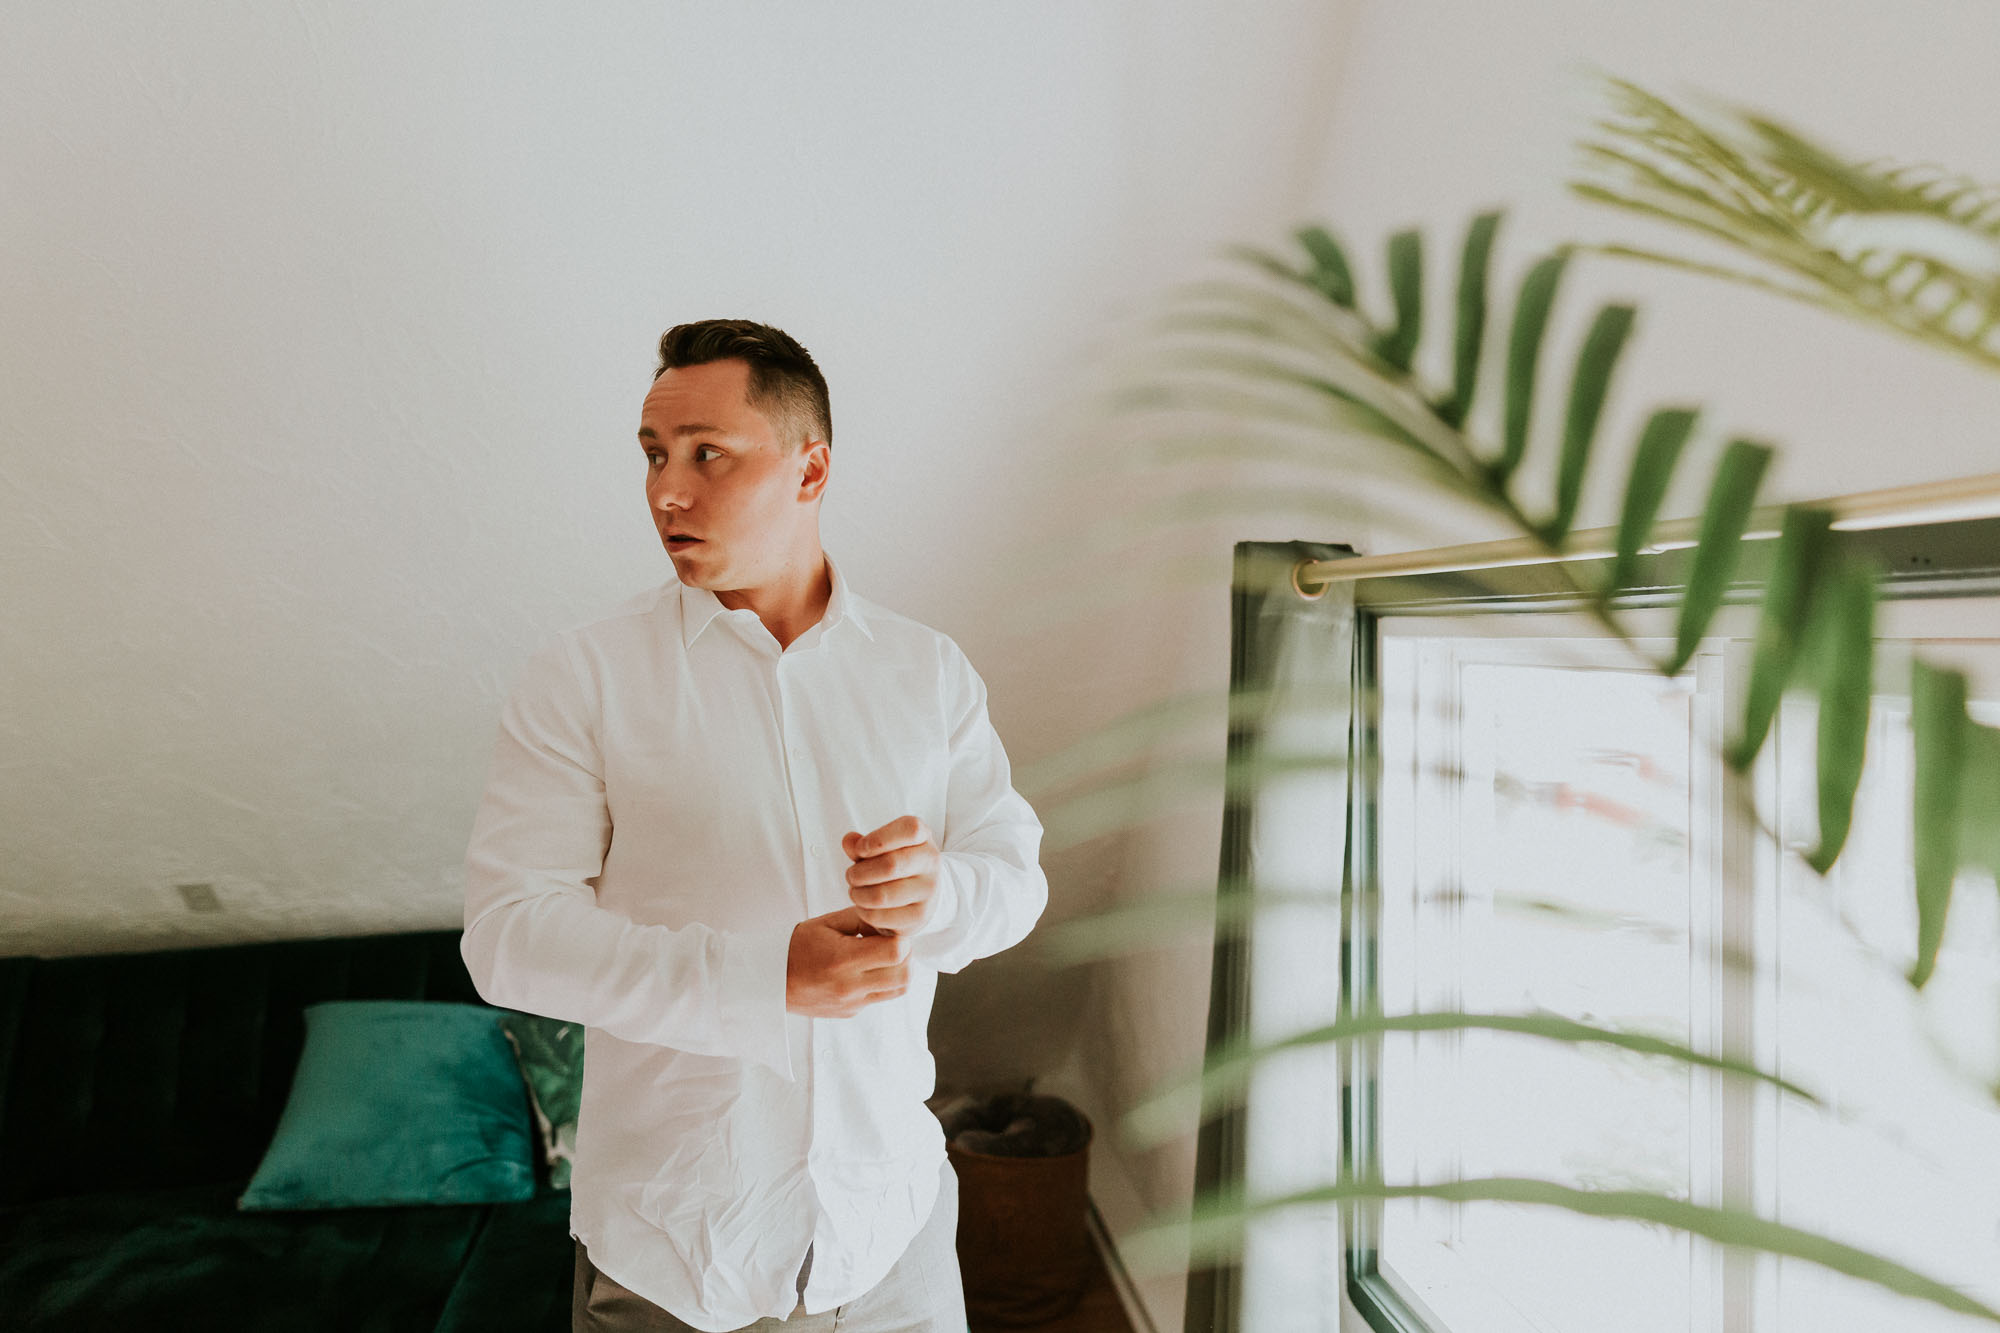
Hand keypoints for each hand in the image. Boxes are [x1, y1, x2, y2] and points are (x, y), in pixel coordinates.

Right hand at [786, 906, 910, 1017]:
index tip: (889, 931)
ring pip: (898, 990)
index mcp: (843, 960)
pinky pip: (880, 997)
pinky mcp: (851, 1012)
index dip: (900, 937)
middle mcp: (850, 986)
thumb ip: (861, 917)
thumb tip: (889, 919)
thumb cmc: (796, 947)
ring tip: (883, 957)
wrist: (770, 979)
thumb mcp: (826, 923)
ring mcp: (852, 1003)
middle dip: (906, 955)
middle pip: (904, 974)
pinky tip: (866, 970)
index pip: (896, 951)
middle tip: (892, 943)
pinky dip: (882, 982)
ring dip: (899, 971)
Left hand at [842, 815, 940, 935]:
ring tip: (855, 891)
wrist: (921, 895)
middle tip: (851, 875)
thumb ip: (862, 844)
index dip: (879, 838)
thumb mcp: (880, 849)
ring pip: (882, 895)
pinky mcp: (919, 916)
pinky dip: (864, 912)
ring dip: (858, 894)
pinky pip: (880, 916)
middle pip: (891, 865)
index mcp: (923, 837)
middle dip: (860, 872)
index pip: (911, 829)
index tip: (861, 849)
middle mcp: (931, 861)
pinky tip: (864, 906)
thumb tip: (849, 841)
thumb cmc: (896, 866)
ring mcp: (929, 890)